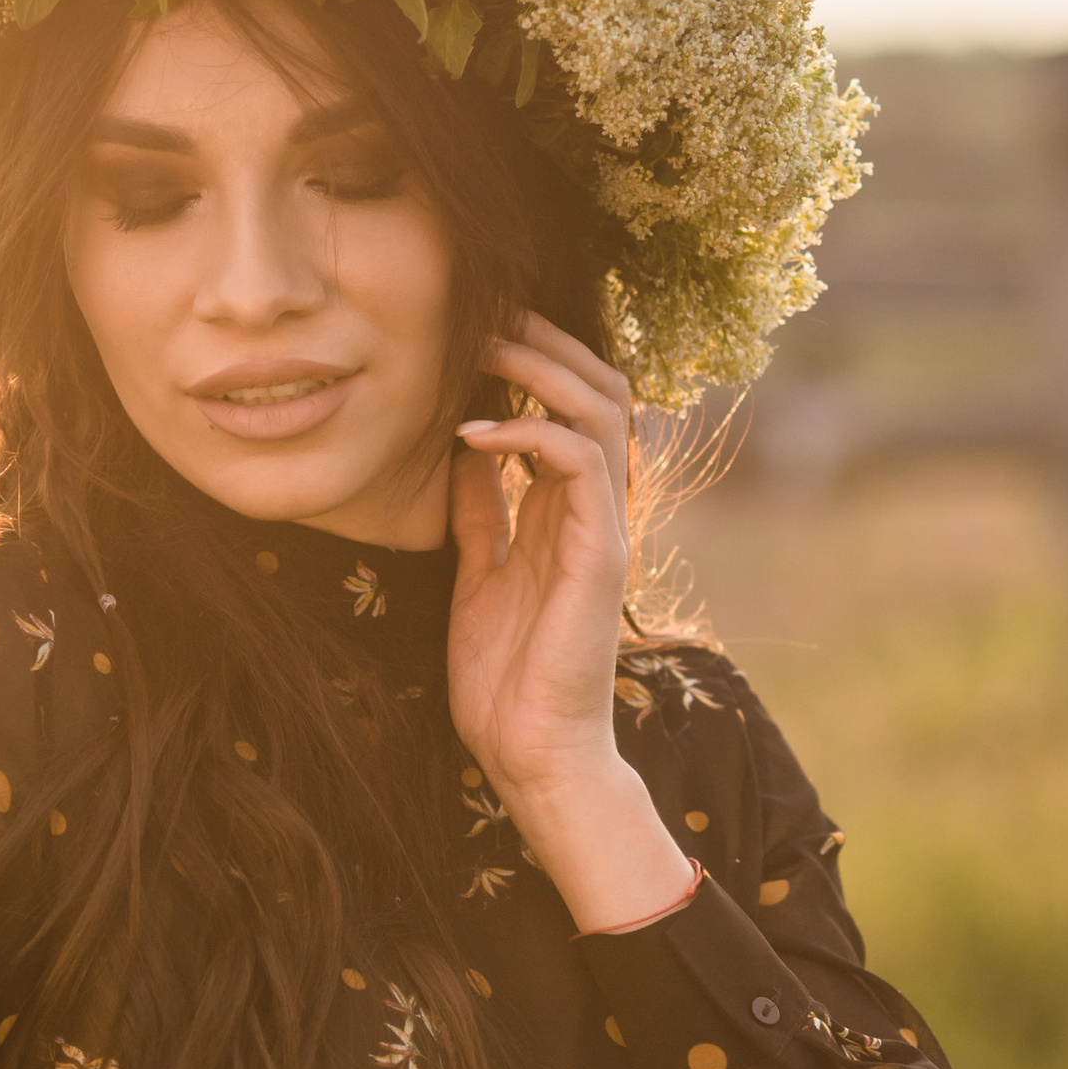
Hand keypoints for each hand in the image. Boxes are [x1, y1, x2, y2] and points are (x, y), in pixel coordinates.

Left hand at [447, 314, 694, 934]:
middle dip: (545, 340)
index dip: (532, 359)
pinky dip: (526, 432)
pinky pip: (578, 459)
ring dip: (540, 366)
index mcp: (569, 512)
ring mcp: (604, 526)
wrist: (533, 753)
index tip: (472, 334)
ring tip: (483, 347)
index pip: (570, 406)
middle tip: (483, 314)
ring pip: (601, 406)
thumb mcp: (477, 575)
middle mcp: (596, 509)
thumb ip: (480, 512)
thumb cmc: (507, 681)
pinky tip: (474, 433)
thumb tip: (462, 448)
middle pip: (600, 386)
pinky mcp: (600, 550)